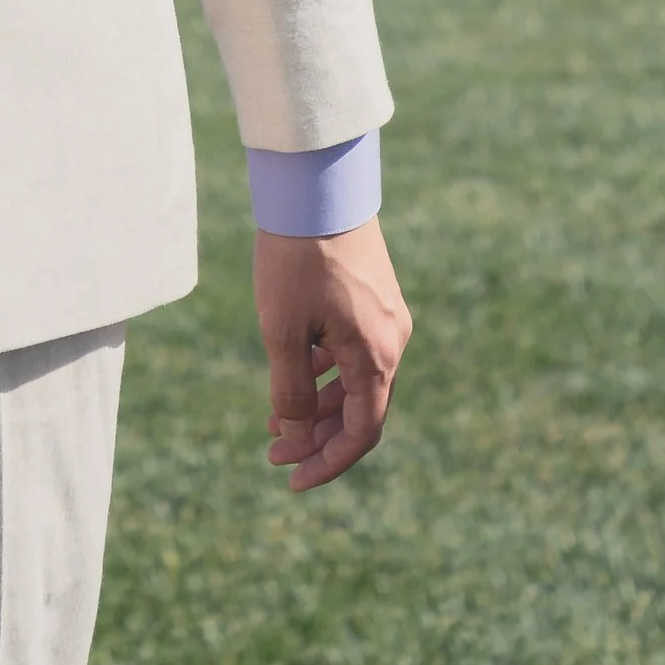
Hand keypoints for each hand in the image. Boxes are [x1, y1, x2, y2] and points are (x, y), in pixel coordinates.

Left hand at [255, 216, 410, 491]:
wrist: (318, 185)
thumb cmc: (296, 257)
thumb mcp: (282, 330)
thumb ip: (290, 390)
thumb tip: (295, 432)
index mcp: (376, 356)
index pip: (361, 433)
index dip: (327, 463)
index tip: (292, 480)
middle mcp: (391, 342)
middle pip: (358, 410)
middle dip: (315, 437)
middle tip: (272, 453)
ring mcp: (386, 318)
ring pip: (354, 381)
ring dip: (317, 405)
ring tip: (273, 421)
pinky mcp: (374, 297)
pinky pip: (354, 352)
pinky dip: (325, 372)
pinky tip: (292, 374)